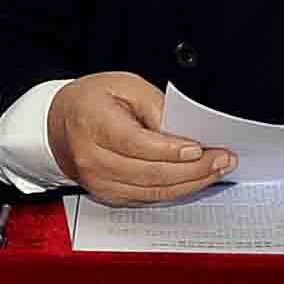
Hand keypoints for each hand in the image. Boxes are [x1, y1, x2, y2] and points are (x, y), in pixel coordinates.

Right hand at [47, 72, 236, 203]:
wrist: (60, 124)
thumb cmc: (93, 100)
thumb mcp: (125, 85)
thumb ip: (155, 105)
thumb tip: (183, 130)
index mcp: (93, 124)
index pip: (135, 144)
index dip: (170, 150)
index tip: (199, 148)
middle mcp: (93, 159)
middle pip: (149, 173)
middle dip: (192, 169)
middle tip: (222, 159)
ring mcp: (99, 182)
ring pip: (152, 191)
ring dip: (190, 183)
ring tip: (217, 169)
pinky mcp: (109, 195)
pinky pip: (148, 198)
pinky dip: (175, 191)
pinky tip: (195, 180)